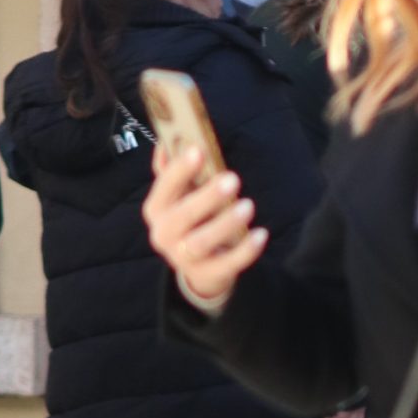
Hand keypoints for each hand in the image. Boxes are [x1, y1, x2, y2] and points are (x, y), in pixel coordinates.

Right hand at [143, 147, 267, 305]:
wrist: (198, 267)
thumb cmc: (190, 220)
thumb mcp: (180, 196)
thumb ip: (173, 171)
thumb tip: (166, 143)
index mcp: (156, 209)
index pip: (164, 187)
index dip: (180, 170)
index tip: (199, 150)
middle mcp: (164, 234)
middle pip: (182, 216)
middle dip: (208, 196)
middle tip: (233, 178)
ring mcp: (183, 258)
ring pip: (202, 242)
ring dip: (226, 223)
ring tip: (248, 205)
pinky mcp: (207, 274)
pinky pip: (227, 264)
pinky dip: (246, 250)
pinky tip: (261, 234)